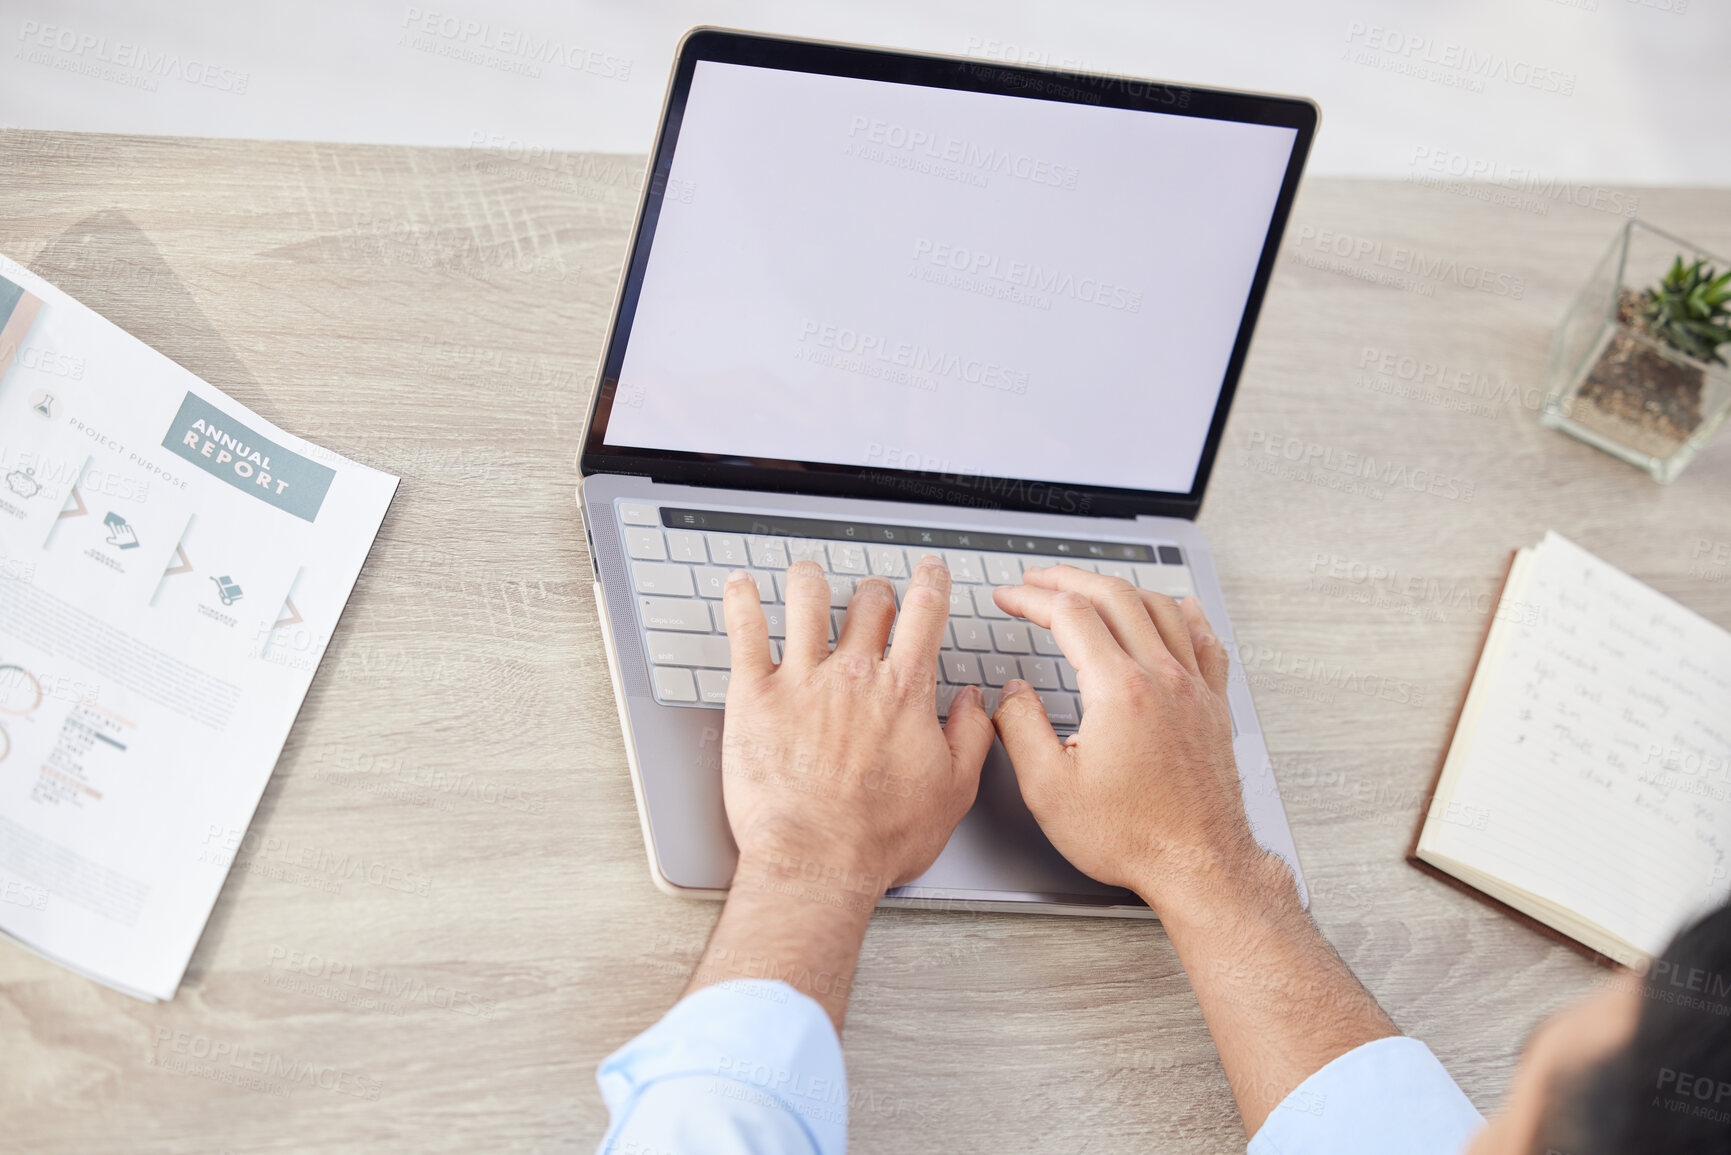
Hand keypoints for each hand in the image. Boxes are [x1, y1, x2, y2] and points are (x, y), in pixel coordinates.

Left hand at [719, 557, 995, 892]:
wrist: (817, 860)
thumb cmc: (881, 837)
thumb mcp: (953, 791)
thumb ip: (971, 737)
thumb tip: (975, 702)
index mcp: (903, 692)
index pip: (925, 614)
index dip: (931, 583)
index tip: (930, 573)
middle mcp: (853, 675)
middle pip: (868, 603)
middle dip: (875, 591)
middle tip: (874, 592)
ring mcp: (801, 679)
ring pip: (806, 601)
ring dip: (810, 581)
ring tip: (808, 574)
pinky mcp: (754, 695)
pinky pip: (744, 631)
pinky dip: (742, 600)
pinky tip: (740, 586)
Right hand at [991, 566, 1276, 919]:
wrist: (1198, 865)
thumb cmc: (1131, 837)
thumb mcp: (1049, 790)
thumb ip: (1020, 729)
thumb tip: (1011, 692)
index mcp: (1119, 691)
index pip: (1069, 615)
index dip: (1032, 598)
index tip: (1011, 597)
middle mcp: (1161, 678)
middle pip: (1114, 596)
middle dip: (1068, 579)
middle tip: (1039, 579)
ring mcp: (1193, 688)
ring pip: (1159, 607)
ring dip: (1119, 587)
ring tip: (1092, 586)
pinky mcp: (1213, 706)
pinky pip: (1204, 639)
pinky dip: (1183, 612)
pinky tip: (1178, 607)